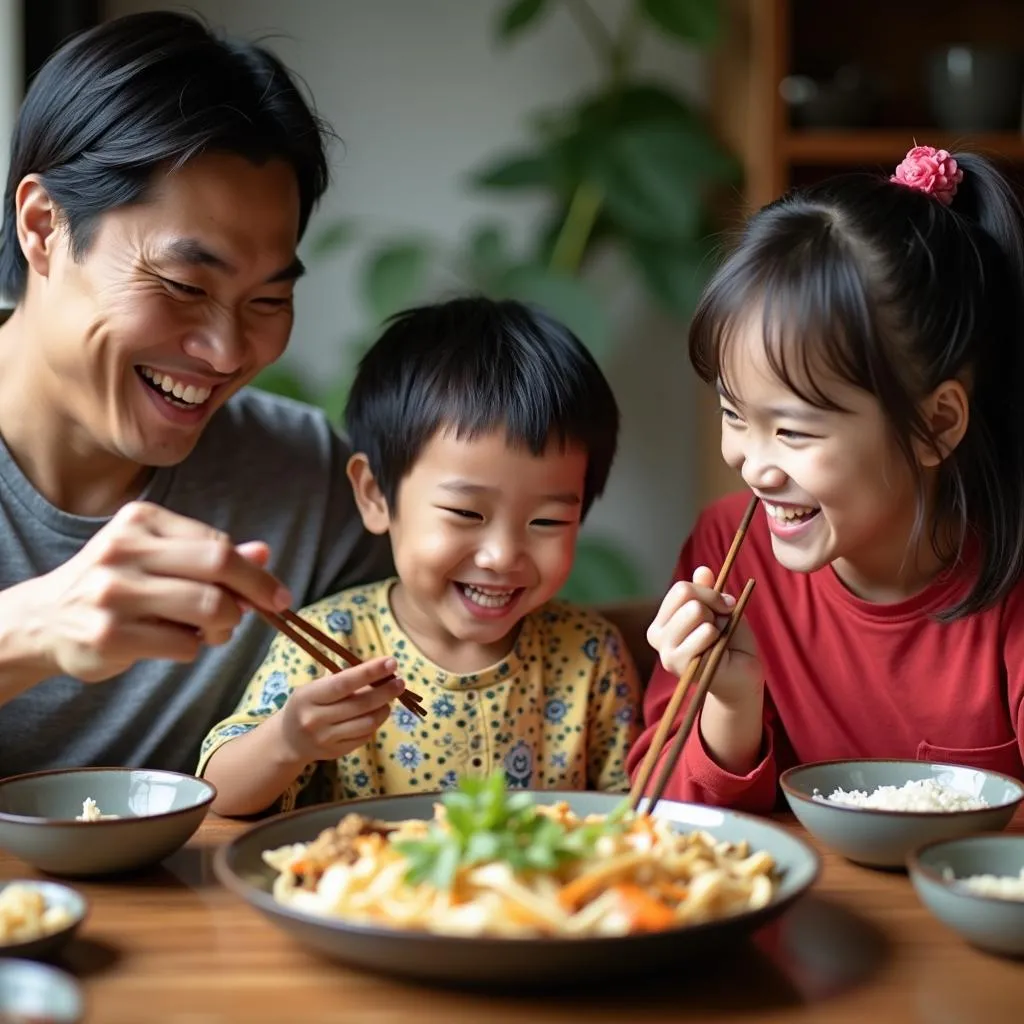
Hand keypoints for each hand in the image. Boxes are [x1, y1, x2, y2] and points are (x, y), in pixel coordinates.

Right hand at [12, 501, 292, 682]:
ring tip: (212, 631)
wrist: (42, 620)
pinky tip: (174, 643)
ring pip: (207, 608)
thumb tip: (264, 554)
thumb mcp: (158, 557)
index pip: (218, 544)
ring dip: (224, 627)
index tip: (276, 594)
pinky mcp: (109, 635)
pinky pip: (183, 645)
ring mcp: (114, 593)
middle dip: (252, 595)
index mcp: (141, 522)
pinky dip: (192, 649)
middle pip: (218, 568)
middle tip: (266, 611)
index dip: (255, 573)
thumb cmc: (115, 586)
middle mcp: (124, 550)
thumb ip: (209, 554)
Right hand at [273, 657, 404, 762]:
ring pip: (367, 722)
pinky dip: (375, 723)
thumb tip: (381, 671)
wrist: (289, 740)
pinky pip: (365, 736)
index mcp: (308, 696)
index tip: (391, 662)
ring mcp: (326, 739)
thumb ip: (344, 681)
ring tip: (390, 699)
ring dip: (384, 708)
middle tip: (401, 682)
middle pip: (360, 704)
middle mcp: (315, 719)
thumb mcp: (316, 688)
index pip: (343, 683)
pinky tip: (376, 713)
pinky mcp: (336, 752)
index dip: (370, 672)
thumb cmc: (308, 705)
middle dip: (386, 691)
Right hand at [646, 566, 761, 704]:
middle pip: (688, 596)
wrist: (742, 678)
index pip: (681, 589)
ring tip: (718, 641)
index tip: (725, 606)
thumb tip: (702, 570)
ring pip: (696, 611)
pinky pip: (706, 632)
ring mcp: (665, 652)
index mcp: (661, 621)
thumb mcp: (721, 611)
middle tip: (721, 626)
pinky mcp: (680, 665)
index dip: (709, 593)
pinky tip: (717, 652)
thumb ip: (708, 592)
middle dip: (714, 606)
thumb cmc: (730, 644)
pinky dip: (719, 637)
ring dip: (718, 624)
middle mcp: (656, 636)